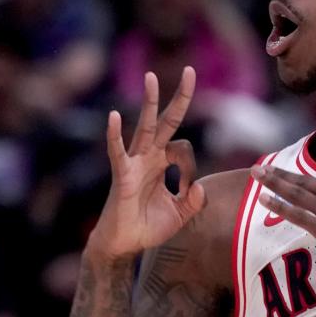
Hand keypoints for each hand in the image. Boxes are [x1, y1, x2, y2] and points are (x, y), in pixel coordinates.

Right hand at [87, 68, 203, 261]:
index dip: (191, 170)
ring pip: (145, 127)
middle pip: (166, 121)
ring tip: (152, 77)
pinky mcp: (122, 175)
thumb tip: (200, 187)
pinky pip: (118, 151)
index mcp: (162, 163)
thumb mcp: (179, 215)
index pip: (184, 150)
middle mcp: (148, 157)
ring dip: (150, 102)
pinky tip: (114, 117)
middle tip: (190, 70)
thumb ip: (194, 201)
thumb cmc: (146, 227)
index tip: (188, 192)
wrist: (123, 246)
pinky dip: (114, 135)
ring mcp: (134, 163)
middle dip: (179, 98)